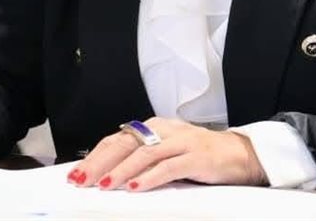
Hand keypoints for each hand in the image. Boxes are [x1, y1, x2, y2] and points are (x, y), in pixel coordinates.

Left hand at [68, 117, 265, 191]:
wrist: (238, 153)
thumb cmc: (199, 155)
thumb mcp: (166, 152)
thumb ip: (141, 157)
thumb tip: (106, 173)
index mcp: (154, 127)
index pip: (117, 139)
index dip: (95, 156)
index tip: (77, 173)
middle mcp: (164, 130)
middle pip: (126, 144)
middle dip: (100, 164)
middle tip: (82, 180)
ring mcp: (181, 142)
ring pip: (144, 154)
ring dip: (121, 171)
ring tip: (104, 185)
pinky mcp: (196, 156)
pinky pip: (169, 167)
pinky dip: (150, 177)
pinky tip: (136, 187)